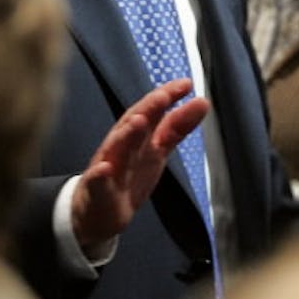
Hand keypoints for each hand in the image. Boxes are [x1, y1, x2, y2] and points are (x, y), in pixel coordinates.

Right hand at [70, 78, 210, 251]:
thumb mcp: (157, 150)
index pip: (154, 112)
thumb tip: (202, 102)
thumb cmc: (128, 175)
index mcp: (139, 137)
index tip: (186, 84)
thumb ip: (177, 127)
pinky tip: (105, 168)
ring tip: (139, 122)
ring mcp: (109, 167)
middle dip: (148, 109)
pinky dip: (99, 175)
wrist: (98, 214)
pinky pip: (97, 183)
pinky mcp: (97, 192)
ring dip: (127, 135)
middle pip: (134, 124)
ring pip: (116, 148)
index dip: (168, 97)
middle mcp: (123, 147)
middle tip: (163, 96)